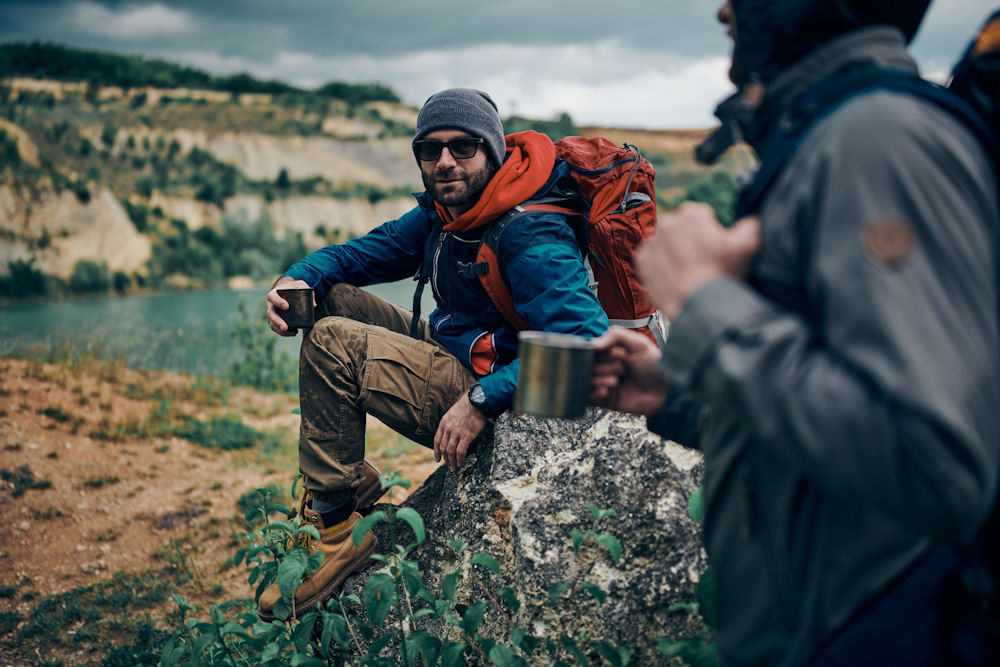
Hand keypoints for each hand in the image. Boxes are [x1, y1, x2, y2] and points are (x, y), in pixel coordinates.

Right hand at [266, 276, 313, 335]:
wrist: (286, 291)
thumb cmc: (293, 288)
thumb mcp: (300, 285)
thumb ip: (307, 291)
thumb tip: (314, 305)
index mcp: (274, 294)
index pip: (273, 298)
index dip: (278, 302)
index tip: (287, 307)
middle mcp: (270, 305)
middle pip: (270, 314)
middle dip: (277, 321)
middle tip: (285, 327)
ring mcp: (272, 314)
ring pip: (272, 324)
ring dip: (280, 330)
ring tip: (293, 332)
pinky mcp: (275, 321)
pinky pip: (277, 328)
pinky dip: (284, 333)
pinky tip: (294, 333)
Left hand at [434, 393, 486, 471]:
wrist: (476, 401)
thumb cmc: (467, 407)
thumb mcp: (452, 413)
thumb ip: (449, 424)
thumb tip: (450, 435)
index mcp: (443, 423)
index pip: (436, 440)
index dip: (436, 452)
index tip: (437, 459)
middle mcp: (448, 429)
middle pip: (443, 448)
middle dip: (445, 459)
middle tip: (448, 466)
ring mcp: (457, 432)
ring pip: (450, 451)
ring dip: (451, 461)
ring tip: (454, 468)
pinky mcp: (467, 436)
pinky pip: (460, 451)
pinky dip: (459, 459)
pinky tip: (460, 463)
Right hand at [589, 326, 668, 415]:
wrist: (664, 392)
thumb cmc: (655, 367)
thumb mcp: (639, 344)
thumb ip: (616, 335)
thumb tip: (593, 344)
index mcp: (611, 352)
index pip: (591, 350)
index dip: (599, 352)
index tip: (613, 354)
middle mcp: (605, 366)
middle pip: (587, 365)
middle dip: (604, 367)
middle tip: (622, 369)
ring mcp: (604, 383)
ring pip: (586, 380)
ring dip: (600, 380)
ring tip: (617, 382)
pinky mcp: (605, 399)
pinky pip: (588, 397)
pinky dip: (594, 394)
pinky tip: (607, 392)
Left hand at [636, 203, 759, 319]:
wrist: (699, 307)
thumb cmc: (723, 275)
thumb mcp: (748, 245)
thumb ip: (751, 225)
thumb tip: (751, 221)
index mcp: (692, 214)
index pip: (702, 216)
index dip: (712, 232)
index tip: (715, 249)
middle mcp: (668, 224)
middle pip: (682, 229)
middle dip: (691, 240)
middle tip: (703, 262)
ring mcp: (652, 244)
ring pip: (666, 243)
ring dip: (676, 252)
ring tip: (690, 272)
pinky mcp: (642, 263)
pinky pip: (652, 259)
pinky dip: (661, 266)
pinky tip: (676, 277)